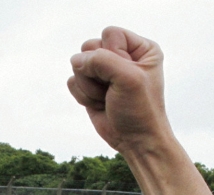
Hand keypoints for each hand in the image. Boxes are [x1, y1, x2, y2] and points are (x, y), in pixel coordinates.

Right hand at [67, 27, 172, 153]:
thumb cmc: (139, 110)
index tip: (126, 76)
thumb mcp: (127, 79)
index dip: (112, 54)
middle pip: (90, 47)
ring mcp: (104, 71)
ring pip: (78, 64)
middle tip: (114, 90)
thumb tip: (75, 61)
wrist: (136, 141)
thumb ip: (100, 61)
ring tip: (108, 98)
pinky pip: (72, 81)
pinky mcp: (91, 85)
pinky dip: (83, 96)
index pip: (110, 34)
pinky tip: (99, 104)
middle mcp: (122, 56)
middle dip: (97, 72)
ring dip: (90, 86)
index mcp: (140, 48)